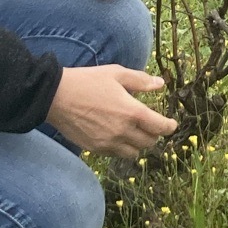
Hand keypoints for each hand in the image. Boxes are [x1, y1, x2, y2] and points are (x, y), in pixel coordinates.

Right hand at [46, 64, 175, 157]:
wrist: (56, 97)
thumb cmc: (87, 81)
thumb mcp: (116, 73)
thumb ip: (141, 80)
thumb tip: (160, 83)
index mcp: (131, 111)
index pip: (160, 127)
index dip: (169, 126)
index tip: (171, 124)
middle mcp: (123, 131)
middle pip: (149, 142)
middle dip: (154, 134)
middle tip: (151, 125)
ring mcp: (109, 142)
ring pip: (134, 153)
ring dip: (138, 144)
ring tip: (134, 133)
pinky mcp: (96, 149)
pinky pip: (117, 155)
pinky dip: (122, 148)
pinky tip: (117, 137)